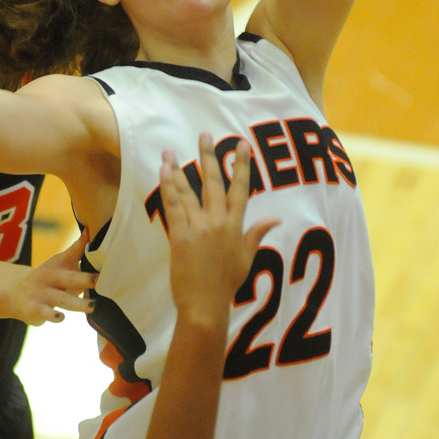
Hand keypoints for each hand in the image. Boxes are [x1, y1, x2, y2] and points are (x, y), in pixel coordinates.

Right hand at [14, 229, 95, 326]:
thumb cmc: (49, 278)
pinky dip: (52, 316)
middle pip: (70, 278)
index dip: (83, 243)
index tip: (92, 234)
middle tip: (99, 280)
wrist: (14, 292)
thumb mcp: (61, 263)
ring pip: (62, 299)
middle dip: (85, 279)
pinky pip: (44, 312)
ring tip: (92, 306)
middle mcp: (51, 276)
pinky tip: (60, 317)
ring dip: (77, 303)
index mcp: (60, 264)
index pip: (73, 252)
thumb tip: (96, 235)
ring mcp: (42, 293)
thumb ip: (78, 251)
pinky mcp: (34, 308)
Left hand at [160, 134, 278, 326]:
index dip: (242, 165)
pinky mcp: (179, 235)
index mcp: (236, 226)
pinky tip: (163, 172)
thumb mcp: (247, 258)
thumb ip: (257, 234)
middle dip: (209, 157)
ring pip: (188, 191)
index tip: (241, 145)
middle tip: (204, 134)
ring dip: (178, 169)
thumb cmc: (227, 283)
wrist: (205, 304)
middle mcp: (218, 222)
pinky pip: (173, 206)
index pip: (241, 189)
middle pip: (213, 182)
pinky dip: (167, 188)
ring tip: (169, 150)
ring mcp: (198, 228)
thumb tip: (275, 219)